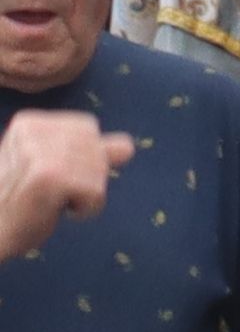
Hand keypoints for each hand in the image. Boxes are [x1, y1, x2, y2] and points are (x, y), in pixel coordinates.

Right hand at [0, 106, 131, 263]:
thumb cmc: (18, 202)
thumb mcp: (52, 167)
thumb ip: (89, 153)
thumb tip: (128, 146)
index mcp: (31, 122)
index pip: (88, 128)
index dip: (85, 156)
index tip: (55, 174)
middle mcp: (34, 130)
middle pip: (98, 149)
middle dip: (88, 176)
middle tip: (55, 190)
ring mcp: (41, 152)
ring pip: (100, 172)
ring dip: (85, 195)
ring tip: (53, 200)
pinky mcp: (49, 176)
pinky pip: (96, 192)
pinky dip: (85, 209)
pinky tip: (55, 210)